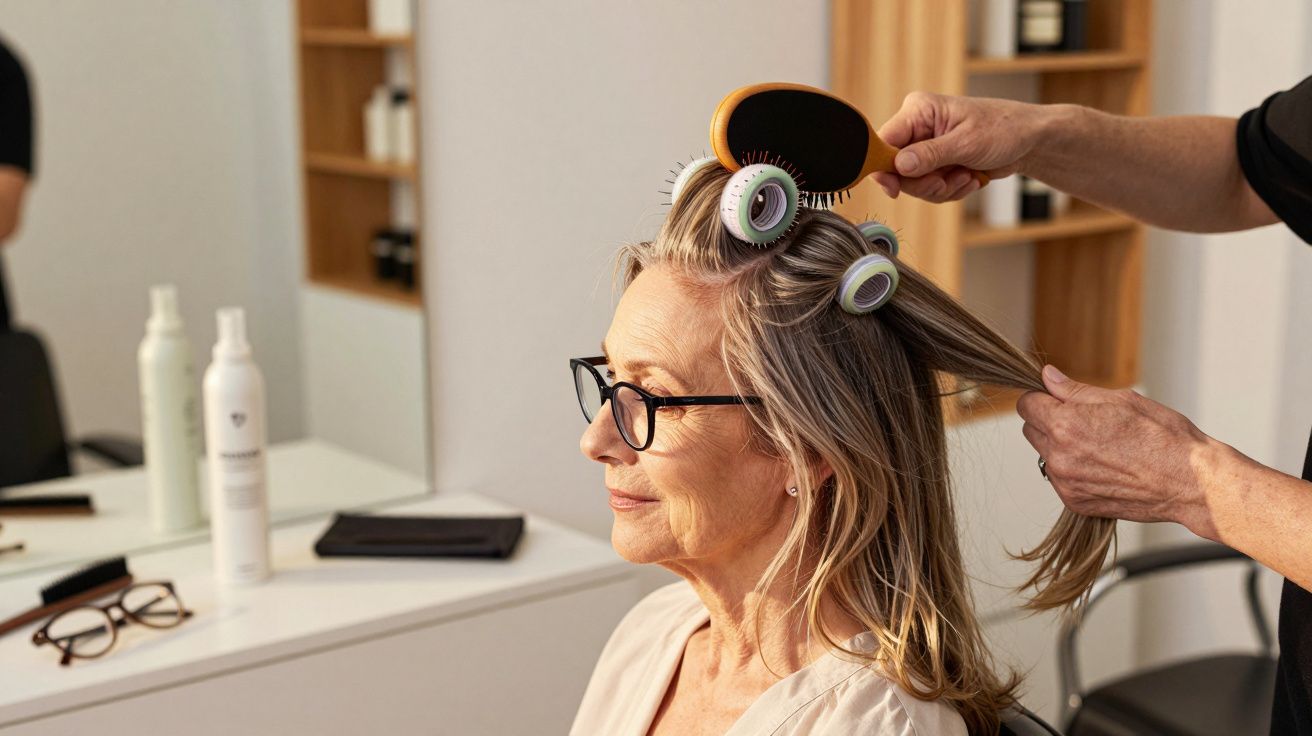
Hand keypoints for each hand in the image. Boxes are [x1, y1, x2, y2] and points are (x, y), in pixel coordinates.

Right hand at [873, 92, 1047, 202]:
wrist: (1029, 140)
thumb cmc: (1004, 128)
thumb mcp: (966, 142)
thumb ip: (929, 155)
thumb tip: (898, 165)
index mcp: (919, 111)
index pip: (883, 141)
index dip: (884, 168)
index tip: (894, 189)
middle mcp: (917, 128)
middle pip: (896, 170)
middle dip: (924, 183)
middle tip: (946, 181)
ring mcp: (926, 148)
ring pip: (913, 184)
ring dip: (941, 188)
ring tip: (966, 176)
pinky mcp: (936, 164)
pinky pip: (929, 189)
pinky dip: (950, 190)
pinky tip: (969, 177)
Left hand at [1016, 364, 1225, 540]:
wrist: (1190, 482)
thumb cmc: (1163, 437)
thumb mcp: (1120, 400)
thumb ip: (1075, 391)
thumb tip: (1047, 377)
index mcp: (1066, 425)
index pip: (1026, 405)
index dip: (1041, 397)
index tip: (1056, 398)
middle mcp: (1059, 457)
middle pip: (1031, 430)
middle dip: (1049, 421)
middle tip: (1085, 420)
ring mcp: (1066, 483)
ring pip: (1045, 455)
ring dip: (1060, 447)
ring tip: (1099, 445)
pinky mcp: (1075, 502)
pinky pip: (1060, 479)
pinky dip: (1073, 470)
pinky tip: (1104, 465)